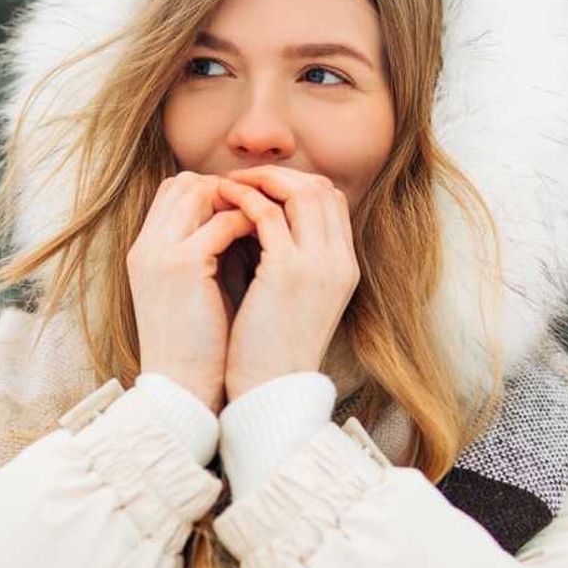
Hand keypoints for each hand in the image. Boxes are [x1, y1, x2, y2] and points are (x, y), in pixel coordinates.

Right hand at [126, 171, 255, 412]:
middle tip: (265, 207)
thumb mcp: (198, 290)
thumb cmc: (199, 347)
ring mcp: (160, 252)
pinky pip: (222, 222)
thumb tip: (249, 225)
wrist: (182, 389)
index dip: (213, 190)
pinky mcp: (181, 266)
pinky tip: (272, 238)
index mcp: (146, 251)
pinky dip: (250, 222)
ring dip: (240, 200)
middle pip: (183, 182)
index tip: (249, 207)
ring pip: (199, 191)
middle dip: (229, 189)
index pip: (174, 190)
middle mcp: (147, 245)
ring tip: (270, 218)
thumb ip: (211, 254)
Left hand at [214, 166, 359, 401]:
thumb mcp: (296, 299)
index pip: (331, 200)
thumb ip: (291, 260)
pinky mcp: (288, 272)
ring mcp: (318, 265)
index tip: (260, 186)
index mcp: (344, 267)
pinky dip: (244, 200)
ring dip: (259, 181)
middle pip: (320, 187)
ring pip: (299, 191)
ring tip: (227, 185)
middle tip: (240, 177)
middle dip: (277, 174)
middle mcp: (339, 261)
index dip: (295, 184)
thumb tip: (263, 223)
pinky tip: (223, 203)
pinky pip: (267, 213)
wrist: (270, 392)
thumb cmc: (271, 350)